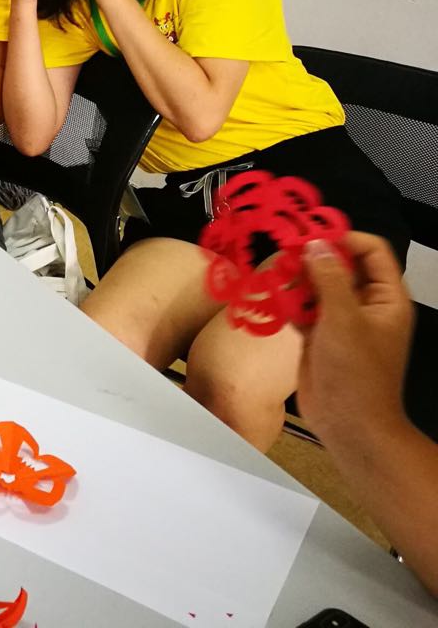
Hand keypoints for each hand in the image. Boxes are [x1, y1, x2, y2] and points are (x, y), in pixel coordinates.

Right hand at [297, 233, 414, 439]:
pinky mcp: (321, 337)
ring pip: (319, 286)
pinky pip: (305, 309)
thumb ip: (329, 277)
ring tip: (278, 284)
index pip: (371, 251)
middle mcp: (367, 305)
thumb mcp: (343, 318)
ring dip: (297, 282)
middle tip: (286, 259)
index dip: (343, 240)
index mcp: (386, 298)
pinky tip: (276, 305)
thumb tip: (314, 244)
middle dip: (313, 260)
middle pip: (341, 266)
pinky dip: (290, 304)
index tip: (310, 240)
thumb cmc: (356, 373)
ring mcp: (343, 321)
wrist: (349, 424)